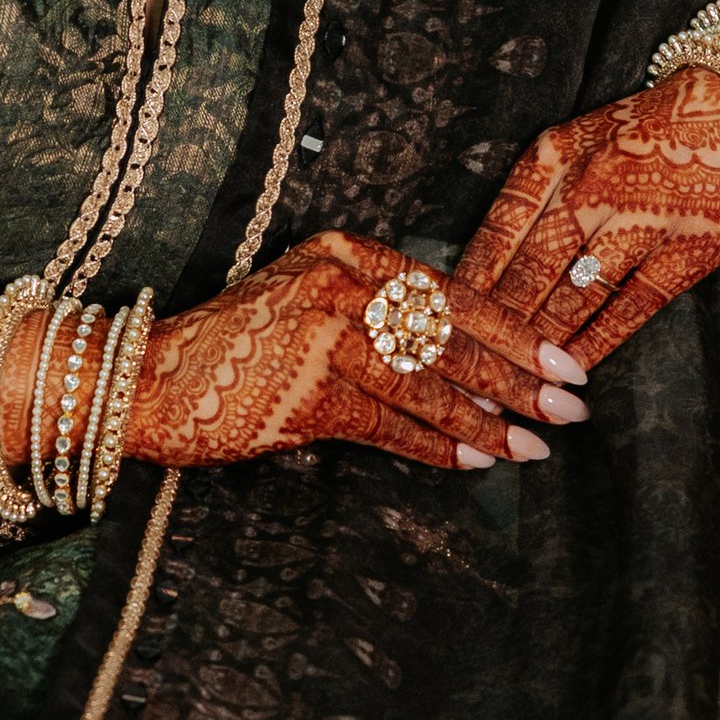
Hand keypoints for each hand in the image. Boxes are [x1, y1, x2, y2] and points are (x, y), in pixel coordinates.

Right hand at [111, 232, 588, 475]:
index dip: (513, 330)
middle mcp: (338, 283)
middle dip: (518, 375)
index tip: (564, 359)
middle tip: (571, 406)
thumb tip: (470, 363)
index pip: (449, 291)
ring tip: (533, 446)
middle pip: (449, 333)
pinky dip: (436, 448)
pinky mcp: (306, 389)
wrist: (149, 379)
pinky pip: (389, 424)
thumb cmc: (239, 349)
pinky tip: (474, 465)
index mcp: (346, 255)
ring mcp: (321, 333)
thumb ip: (377, 318)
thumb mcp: (310, 305)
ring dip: (486, 421)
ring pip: (427, 381)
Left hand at [452, 63, 719, 366]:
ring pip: (576, 295)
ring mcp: (643, 221)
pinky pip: (632, 307)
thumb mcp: (578, 140)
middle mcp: (593, 187)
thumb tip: (485, 267)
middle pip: (532, 271)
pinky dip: (598, 343)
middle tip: (466, 375)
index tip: (442, 327)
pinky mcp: (687, 252)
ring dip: (540, 347)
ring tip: (510, 388)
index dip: (470, 286)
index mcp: (555, 157)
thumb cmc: (647, 127)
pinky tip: (572, 371)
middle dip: (496, 331)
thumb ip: (533, 194)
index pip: (498, 231)